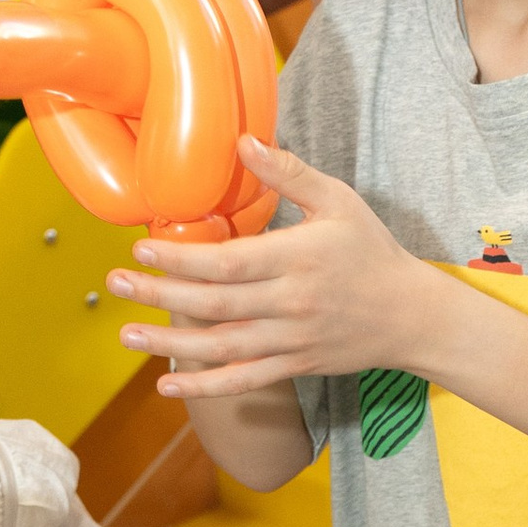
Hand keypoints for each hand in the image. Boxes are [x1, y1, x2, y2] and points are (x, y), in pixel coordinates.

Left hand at [110, 141, 444, 403]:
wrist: (412, 317)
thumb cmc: (372, 252)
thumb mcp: (339, 201)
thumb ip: (289, 173)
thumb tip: (242, 140)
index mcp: (298, 258)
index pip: (230, 261)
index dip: (182, 257)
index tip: (142, 246)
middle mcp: (291, 304)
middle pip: (215, 304)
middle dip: (160, 294)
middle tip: (115, 283)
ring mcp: (292, 341)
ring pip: (223, 347)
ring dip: (170, 344)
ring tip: (126, 333)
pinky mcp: (296, 366)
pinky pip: (245, 380)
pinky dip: (206, 386)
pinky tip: (168, 384)